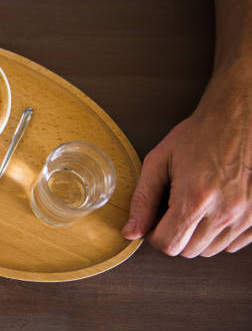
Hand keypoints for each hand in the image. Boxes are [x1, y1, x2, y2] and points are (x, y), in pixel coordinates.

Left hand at [122, 71, 250, 256]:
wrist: (240, 120)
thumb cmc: (201, 135)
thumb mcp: (160, 161)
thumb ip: (143, 199)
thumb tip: (131, 231)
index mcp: (196, 197)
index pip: (168, 244)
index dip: (154, 234)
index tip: (154, 220)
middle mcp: (225, 211)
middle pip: (187, 250)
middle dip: (173, 234)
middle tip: (173, 209)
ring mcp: (246, 217)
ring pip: (209, 250)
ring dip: (195, 235)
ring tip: (195, 206)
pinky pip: (232, 245)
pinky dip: (219, 234)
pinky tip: (213, 209)